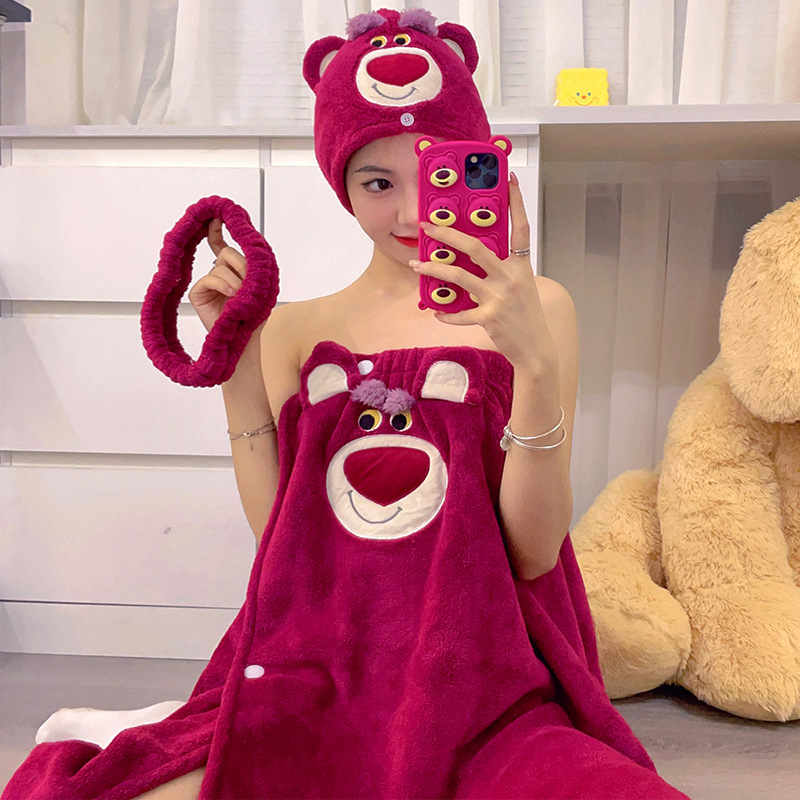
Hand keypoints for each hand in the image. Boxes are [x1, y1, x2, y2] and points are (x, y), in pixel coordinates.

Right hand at [188, 218, 247, 332]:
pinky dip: (223, 285)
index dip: (217, 229)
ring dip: (236, 280)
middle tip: (250, 282)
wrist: (247, 340)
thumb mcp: (258, 285)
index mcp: (232, 271)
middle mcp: (218, 275)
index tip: (217, 216)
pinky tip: (231, 296)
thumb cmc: (254, 315)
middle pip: (226, 252)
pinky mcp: (198, 294)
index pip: (220, 244)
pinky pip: (209, 278)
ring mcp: (207, 284)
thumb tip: (244, 241)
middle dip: (242, 266)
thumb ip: (250, 264)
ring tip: (241, 296)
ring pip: (219, 265)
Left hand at [411, 173, 556, 370]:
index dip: (516, 203)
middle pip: (475, 247)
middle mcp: (510, 278)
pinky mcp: (489, 317)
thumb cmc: (526, 317)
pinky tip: (435, 311)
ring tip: (415, 265)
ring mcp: (499, 297)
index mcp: (520, 266)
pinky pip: (459, 312)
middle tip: (428, 225)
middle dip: (447, 233)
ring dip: (433, 269)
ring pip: (458, 276)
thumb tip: (475, 260)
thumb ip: (502, 270)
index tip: (510, 180)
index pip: (520, 228)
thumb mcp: (521, 287)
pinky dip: (445, 312)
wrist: (536, 349)